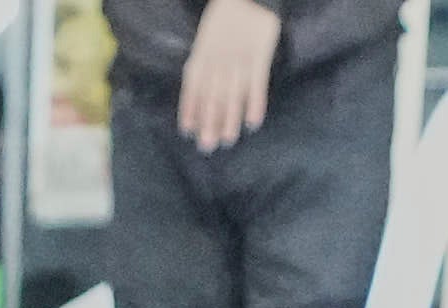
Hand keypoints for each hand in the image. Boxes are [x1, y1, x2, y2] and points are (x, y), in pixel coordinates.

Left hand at [180, 0, 283, 149]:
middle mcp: (218, 61)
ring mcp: (239, 61)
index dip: (190, 109)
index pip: (192, 87)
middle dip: (208, 122)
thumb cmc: (224, 20)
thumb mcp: (206, 40)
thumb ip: (203, 65)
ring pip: (232, 94)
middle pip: (212, 96)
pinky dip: (255, 104)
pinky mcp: (259, 57)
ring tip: (227, 140)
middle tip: (206, 146)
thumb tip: (199, 95)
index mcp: (202, 56)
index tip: (188, 131)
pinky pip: (257, 84)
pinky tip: (253, 123)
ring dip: (229, 118)